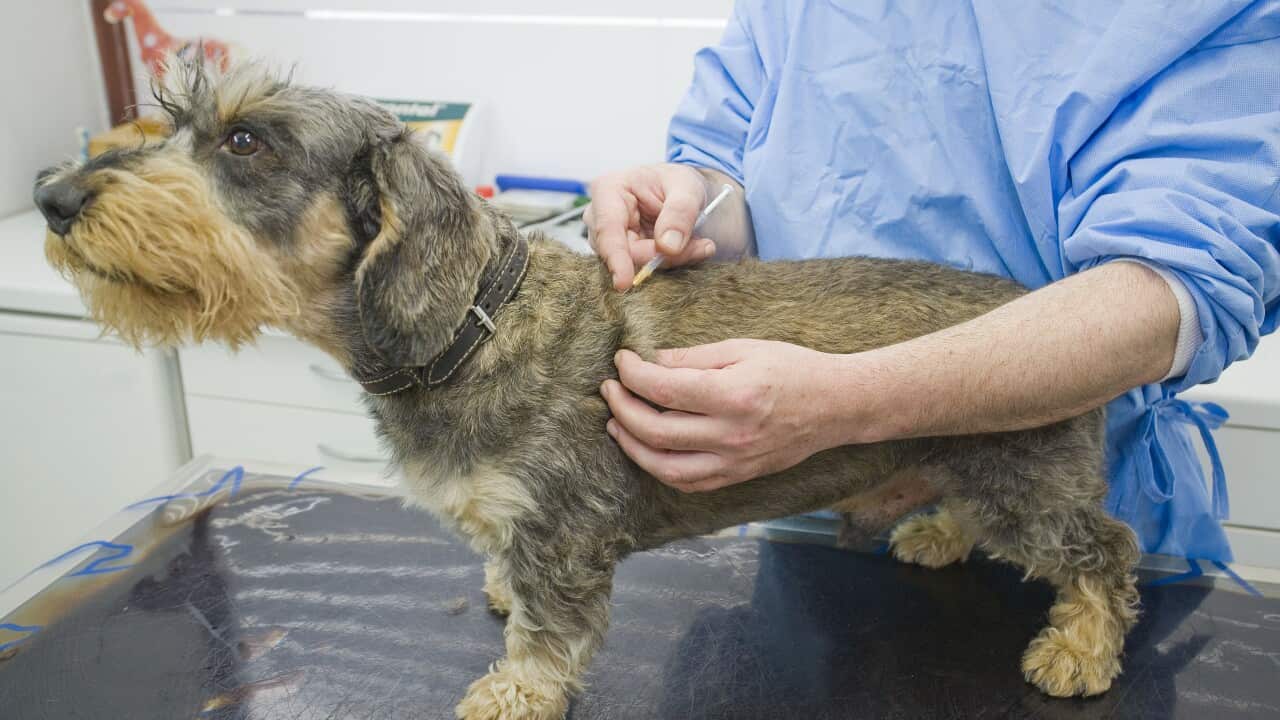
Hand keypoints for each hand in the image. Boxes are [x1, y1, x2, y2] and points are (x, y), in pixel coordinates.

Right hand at [584, 163, 718, 289]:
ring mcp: (609, 240)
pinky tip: (689, 250)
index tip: (624, 282)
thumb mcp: (687, 187)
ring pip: (636, 265)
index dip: (616, 257)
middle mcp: (600, 218)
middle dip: (662, 256)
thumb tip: (667, 246)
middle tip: (702, 246)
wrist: (681, 193)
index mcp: (608, 190)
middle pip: (625, 253)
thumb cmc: (677, 182)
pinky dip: (670, 263)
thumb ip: (680, 212)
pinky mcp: (622, 256)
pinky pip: (644, 270)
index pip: (607, 230)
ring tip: (699, 244)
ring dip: (671, 260)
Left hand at [600, 340, 845, 491]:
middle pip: (656, 430)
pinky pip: (688, 482)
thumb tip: (650, 362)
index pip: (664, 389)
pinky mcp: (738, 476)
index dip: (633, 374)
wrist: (836, 406)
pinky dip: (659, 468)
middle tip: (610, 389)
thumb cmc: (793, 369)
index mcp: (735, 395)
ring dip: (632, 445)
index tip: (622, 360)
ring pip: (665, 466)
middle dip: (623, 408)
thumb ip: (694, 357)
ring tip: (616, 422)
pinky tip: (647, 447)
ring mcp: (735, 462)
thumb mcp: (744, 348)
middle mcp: (732, 434)